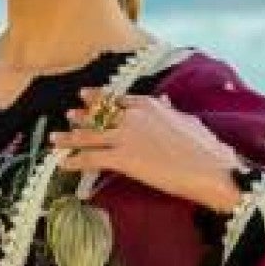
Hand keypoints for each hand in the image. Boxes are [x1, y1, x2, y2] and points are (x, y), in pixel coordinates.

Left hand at [48, 85, 247, 214]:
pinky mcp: (122, 158)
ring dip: (70, 138)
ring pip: (89, 135)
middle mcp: (133, 116)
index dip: (101, 100)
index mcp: (149, 104)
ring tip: (55, 139)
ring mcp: (126, 136)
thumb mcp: (186, 121)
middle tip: (70, 114)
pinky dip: (75, 161)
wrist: (209, 168)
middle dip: (83, 115)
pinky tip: (63, 165)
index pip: (118, 99)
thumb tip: (166, 103)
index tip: (89, 97)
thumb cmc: (204, 149)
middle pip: (100, 115)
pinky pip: (91, 159)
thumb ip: (169, 112)